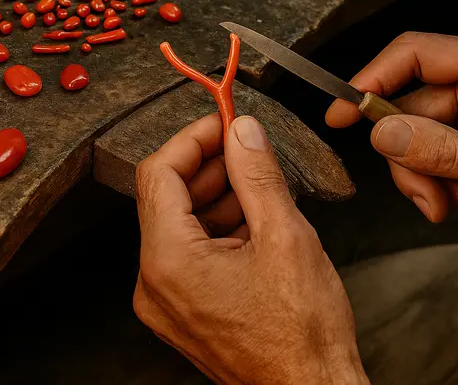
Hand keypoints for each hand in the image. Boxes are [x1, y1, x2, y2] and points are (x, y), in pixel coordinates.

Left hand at [134, 114, 368, 384]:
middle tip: (245, 147)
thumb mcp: (285, 237)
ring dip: (216, 197)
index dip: (192, 139)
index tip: (222, 123)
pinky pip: (189, 255)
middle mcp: (155, 284)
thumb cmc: (302, 336)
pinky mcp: (184, 312)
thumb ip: (257, 175)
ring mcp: (167, 302)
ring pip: (179, 226)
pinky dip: (217, 230)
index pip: (159, 173)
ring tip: (258, 185)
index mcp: (169, 262)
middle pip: (166, 198)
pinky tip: (254, 221)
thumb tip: (243, 132)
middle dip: (207, 166)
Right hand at [325, 32, 457, 238]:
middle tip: (426, 195)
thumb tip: (382, 132)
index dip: (372, 79)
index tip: (343, 110)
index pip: (415, 55)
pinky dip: (442, 187)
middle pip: (407, 108)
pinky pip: (430, 158)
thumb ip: (441, 150)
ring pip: (414, 140)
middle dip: (411, 158)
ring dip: (429, 180)